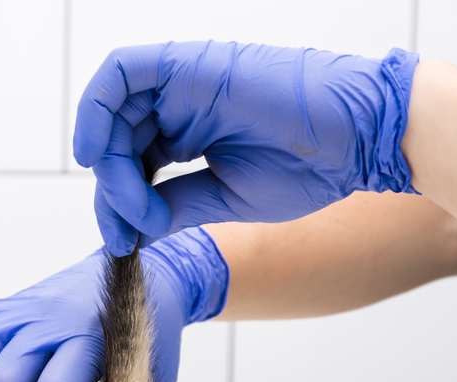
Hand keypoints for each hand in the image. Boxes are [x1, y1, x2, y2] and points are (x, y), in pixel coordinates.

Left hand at [74, 41, 419, 254]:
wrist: (360, 139)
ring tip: (127, 203)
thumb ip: (174, 205)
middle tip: (125, 230)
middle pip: (115, 139)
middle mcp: (178, 105)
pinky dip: (97, 108)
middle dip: (109, 189)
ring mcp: (181, 83)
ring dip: (106, 161)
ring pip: (112, 110)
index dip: (117, 203)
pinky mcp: (186, 65)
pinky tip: (97, 153)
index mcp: (187, 132)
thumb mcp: (224, 197)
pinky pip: (122, 72)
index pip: (128, 162)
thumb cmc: (307, 166)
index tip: (123, 241)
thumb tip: (131, 229)